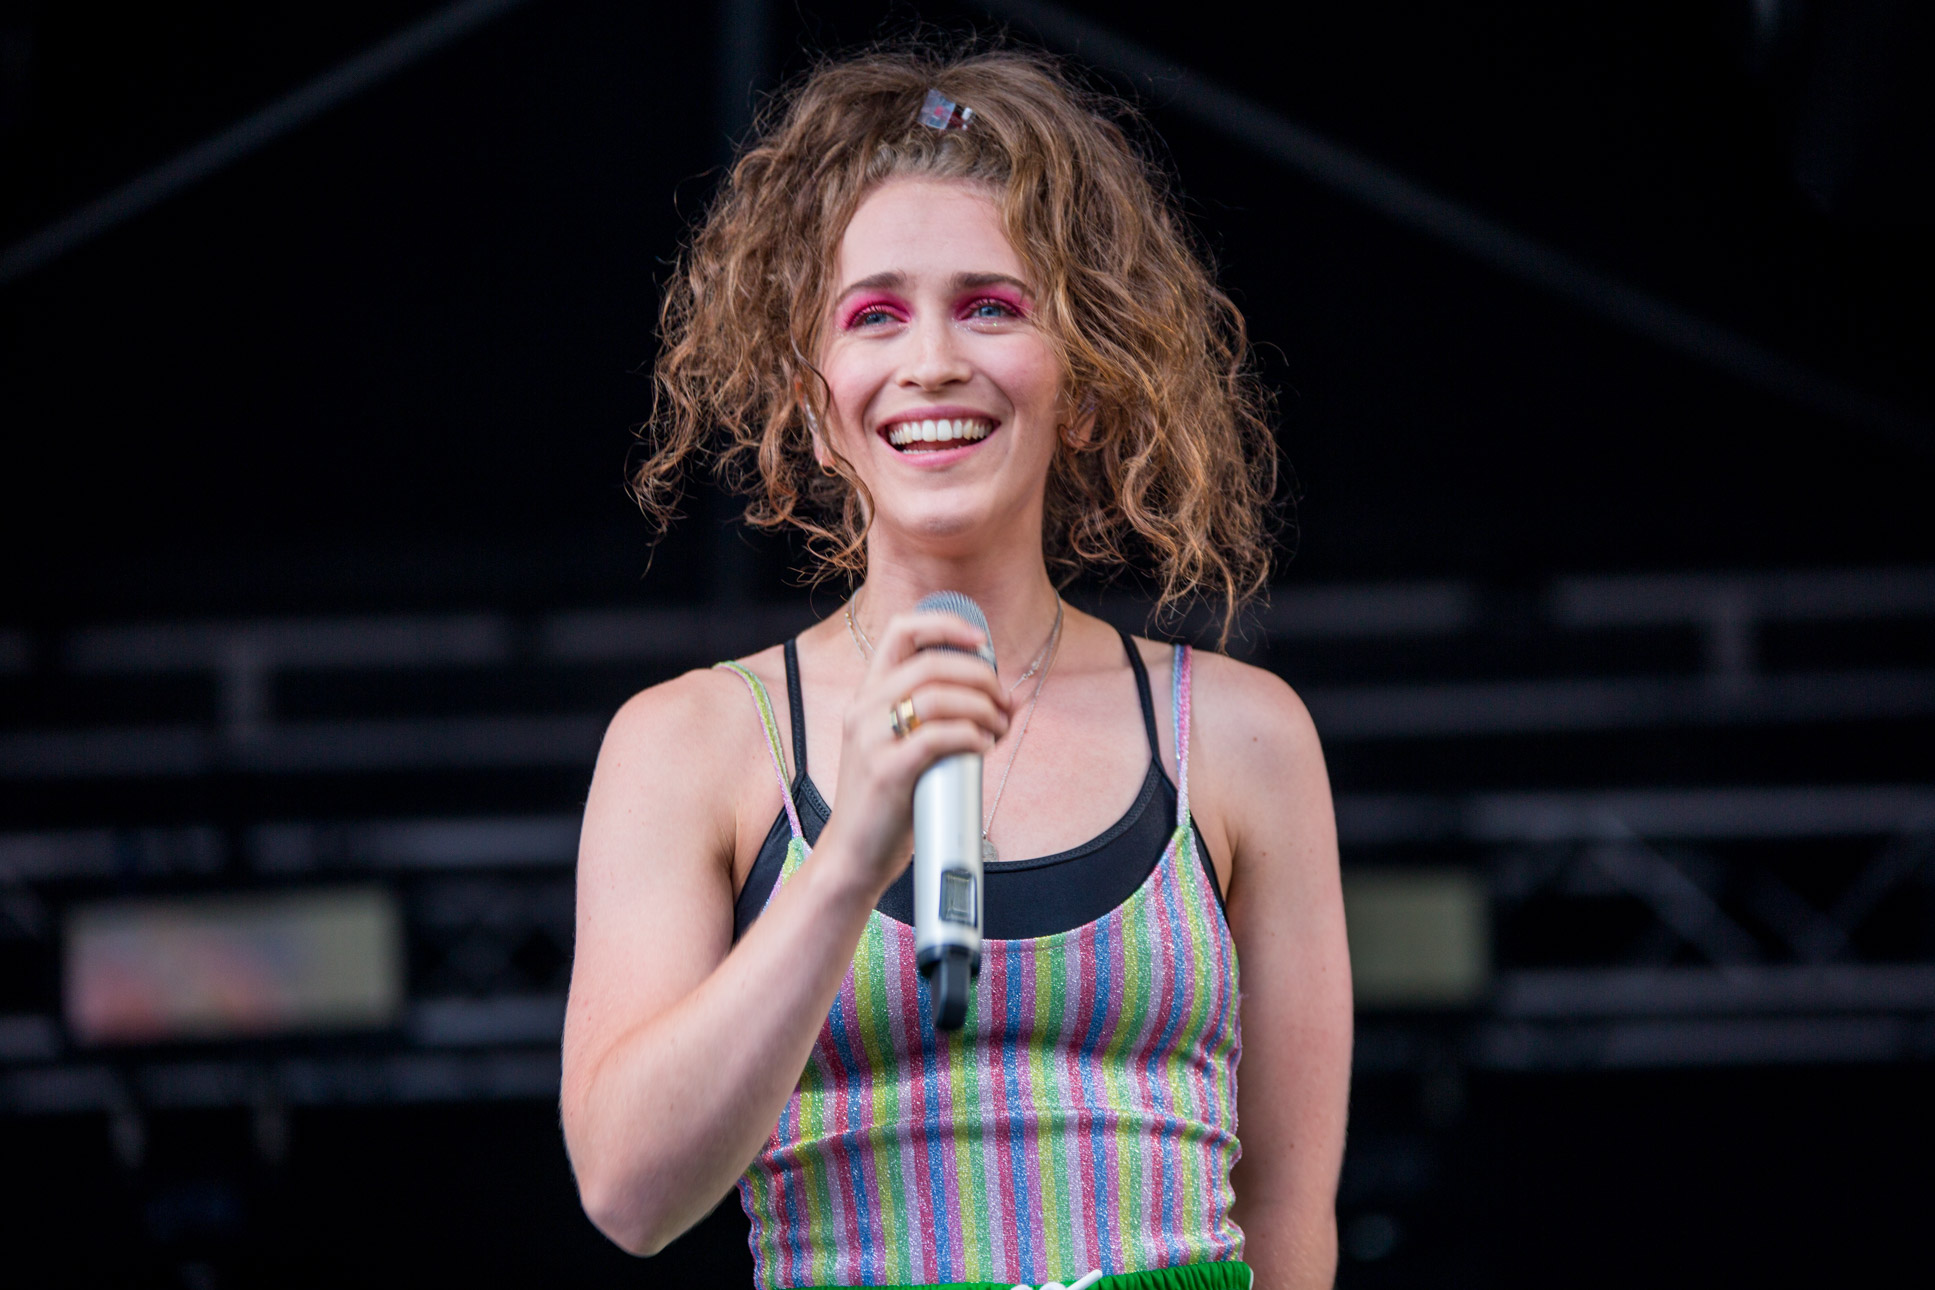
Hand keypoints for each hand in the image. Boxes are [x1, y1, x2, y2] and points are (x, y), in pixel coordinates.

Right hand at [816, 610, 1011, 895]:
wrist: (854, 855)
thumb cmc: (888, 803)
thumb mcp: (905, 749)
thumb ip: (944, 720)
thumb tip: (1010, 699)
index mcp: (867, 697)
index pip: (901, 632)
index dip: (945, 626)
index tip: (980, 641)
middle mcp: (864, 710)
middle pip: (932, 663)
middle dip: (980, 677)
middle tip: (1003, 702)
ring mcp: (871, 739)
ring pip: (939, 697)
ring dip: (982, 708)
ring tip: (998, 729)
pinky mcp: (886, 771)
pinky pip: (939, 737)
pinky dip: (971, 736)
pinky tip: (983, 747)